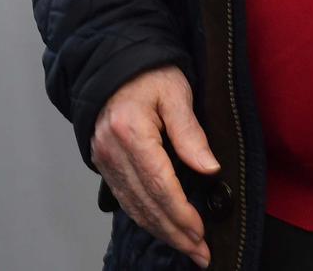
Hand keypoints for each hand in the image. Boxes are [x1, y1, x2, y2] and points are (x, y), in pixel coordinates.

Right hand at [90, 65, 219, 267]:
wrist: (114, 61)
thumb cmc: (149, 72)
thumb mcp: (176, 93)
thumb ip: (190, 133)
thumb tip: (209, 169)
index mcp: (131, 132)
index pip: (159, 186)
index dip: (181, 214)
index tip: (201, 233)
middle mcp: (112, 149)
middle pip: (145, 204)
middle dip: (174, 233)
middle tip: (200, 253)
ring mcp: (104, 157)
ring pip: (133, 206)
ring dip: (160, 231)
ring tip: (187, 247)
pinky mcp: (103, 161)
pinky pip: (124, 198)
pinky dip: (144, 217)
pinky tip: (162, 227)